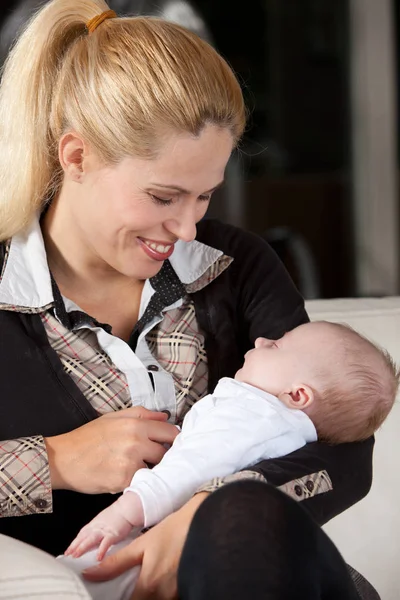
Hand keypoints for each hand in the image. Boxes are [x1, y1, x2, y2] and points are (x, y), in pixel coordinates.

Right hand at [44, 407, 178, 493]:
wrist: (63, 459)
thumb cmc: (86, 438)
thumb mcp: (113, 418)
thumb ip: (141, 414)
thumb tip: (164, 417)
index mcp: (135, 424)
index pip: (170, 432)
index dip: (172, 440)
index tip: (169, 445)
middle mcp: (136, 442)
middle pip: (166, 453)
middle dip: (161, 457)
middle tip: (150, 459)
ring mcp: (131, 462)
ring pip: (155, 469)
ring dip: (149, 470)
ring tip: (134, 468)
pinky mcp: (123, 481)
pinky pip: (140, 482)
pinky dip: (135, 482)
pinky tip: (123, 477)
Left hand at [65, 492, 144, 560]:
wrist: (127, 508)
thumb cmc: (118, 515)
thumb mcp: (103, 521)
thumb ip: (96, 530)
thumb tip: (90, 540)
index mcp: (94, 524)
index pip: (81, 534)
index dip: (74, 542)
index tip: (68, 550)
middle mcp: (97, 527)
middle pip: (83, 536)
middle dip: (74, 546)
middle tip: (67, 554)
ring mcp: (104, 530)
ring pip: (91, 539)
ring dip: (82, 547)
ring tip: (76, 555)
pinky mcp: (113, 534)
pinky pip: (106, 543)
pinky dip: (102, 550)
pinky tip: (98, 557)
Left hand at [83, 492, 209, 598]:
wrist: (206, 524)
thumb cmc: (174, 531)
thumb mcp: (142, 544)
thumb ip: (116, 563)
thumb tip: (89, 574)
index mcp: (150, 587)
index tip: (109, 596)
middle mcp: (164, 597)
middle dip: (132, 597)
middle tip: (124, 588)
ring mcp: (177, 595)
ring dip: (145, 595)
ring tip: (139, 582)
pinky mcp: (186, 589)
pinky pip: (168, 598)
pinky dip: (158, 593)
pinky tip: (155, 581)